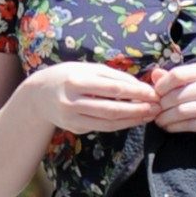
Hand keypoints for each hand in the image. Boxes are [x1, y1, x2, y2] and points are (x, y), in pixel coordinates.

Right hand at [25, 61, 160, 134]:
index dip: (135, 92)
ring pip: (108, 122)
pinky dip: (120, 125)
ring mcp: (72, 117)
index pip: (113, 88)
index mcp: (76, 81)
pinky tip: (134, 120)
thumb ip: (112, 76)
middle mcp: (72, 101)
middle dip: (138, 109)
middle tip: (157, 108)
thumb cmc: (68, 76)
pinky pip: (102, 127)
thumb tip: (139, 85)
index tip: (153, 93)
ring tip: (149, 115)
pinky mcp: (75, 128)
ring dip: (132, 120)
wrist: (38, 95)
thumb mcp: (86, 68)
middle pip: (112, 108)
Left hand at [150, 61, 195, 145]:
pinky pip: (190, 125)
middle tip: (155, 111)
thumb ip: (172, 77)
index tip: (156, 94)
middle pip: (178, 95)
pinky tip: (169, 127)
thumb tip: (154, 74)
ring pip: (183, 111)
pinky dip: (175, 127)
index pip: (177, 75)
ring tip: (159, 120)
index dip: (161, 86)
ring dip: (166, 118)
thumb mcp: (191, 81)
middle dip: (162, 105)